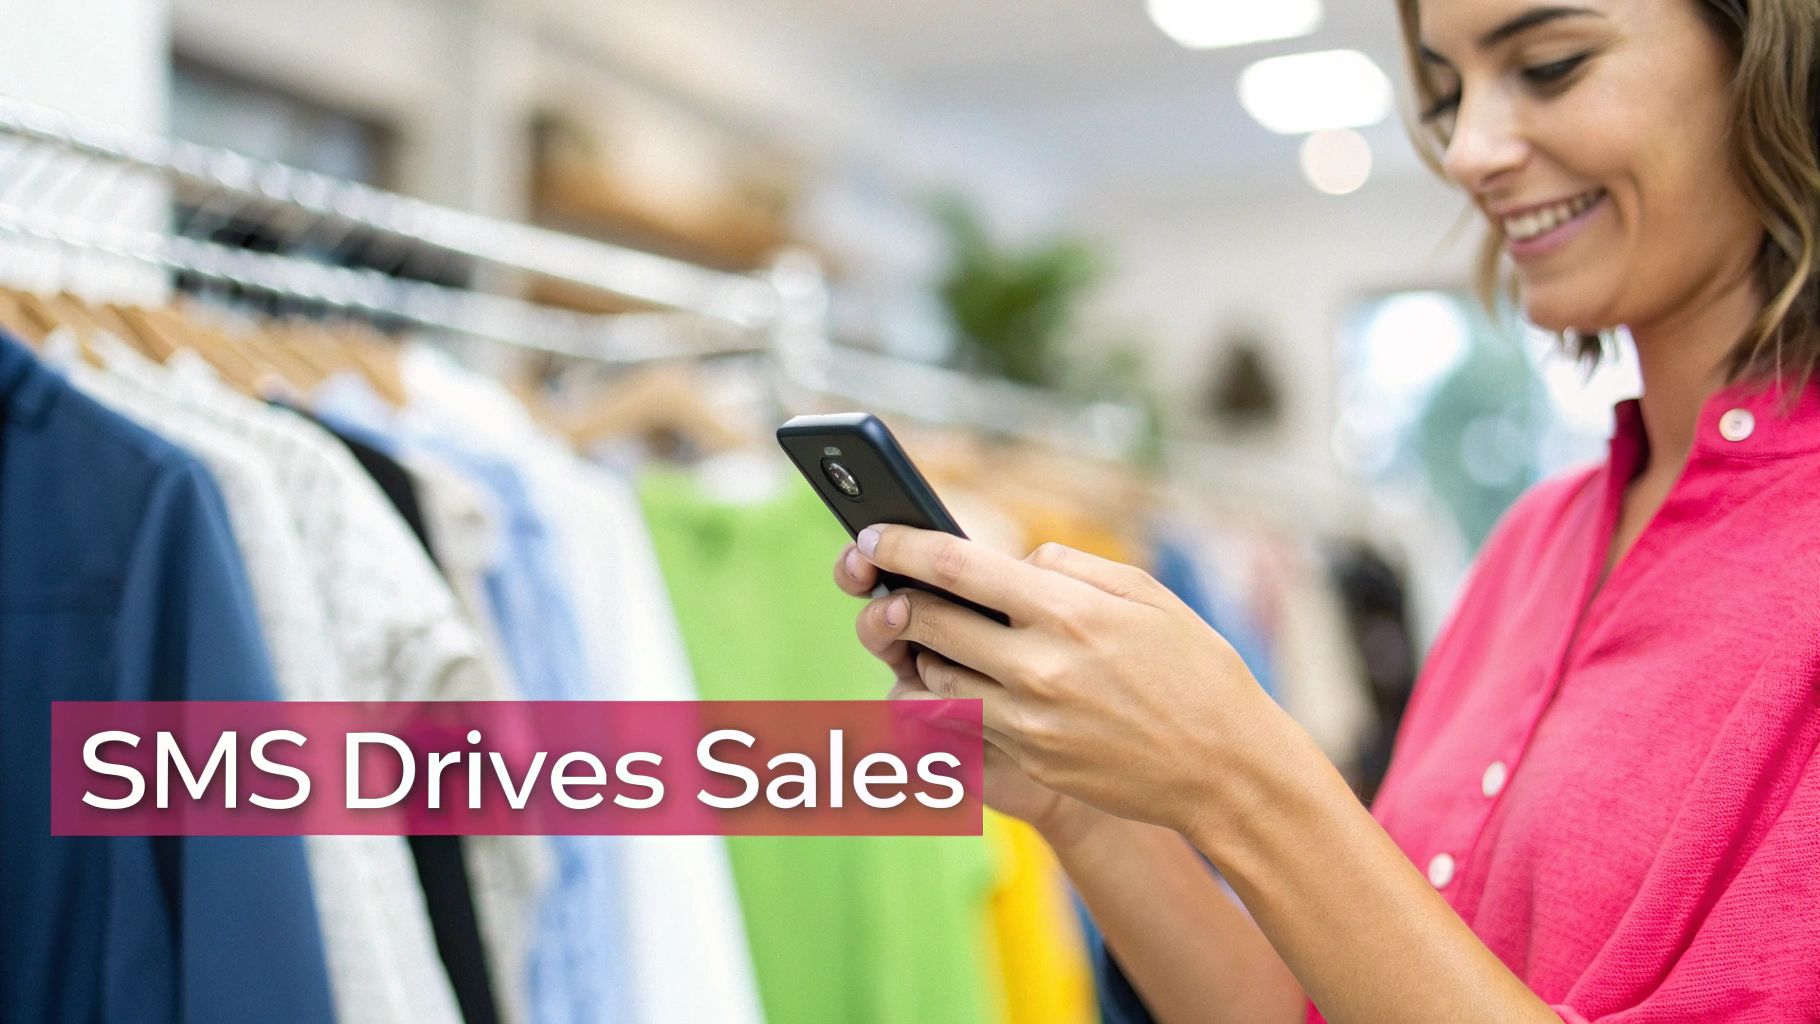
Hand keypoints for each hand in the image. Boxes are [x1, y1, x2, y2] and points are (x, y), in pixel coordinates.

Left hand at [847, 525, 1285, 841]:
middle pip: (925, 623)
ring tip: (942, 639)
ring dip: (924, 654)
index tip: (871, 535)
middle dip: (897, 602)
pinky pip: (964, 722)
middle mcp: (1037, 666)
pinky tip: (971, 682)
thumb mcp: (1143, 593)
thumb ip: (1069, 567)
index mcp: (1066, 610)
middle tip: (893, 590)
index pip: (954, 566)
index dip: (901, 546)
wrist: (1227, 767)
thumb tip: (1013, 564)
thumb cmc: (1194, 668)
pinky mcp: (1029, 761)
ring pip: (933, 678)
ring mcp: (1028, 722)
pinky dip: (953, 698)